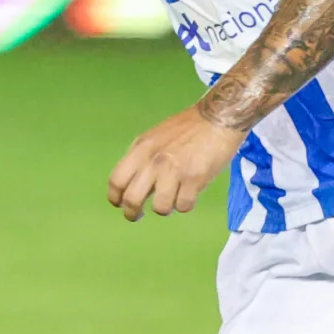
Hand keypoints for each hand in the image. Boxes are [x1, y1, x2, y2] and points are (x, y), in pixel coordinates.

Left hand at [107, 103, 246, 221]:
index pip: (116, 180)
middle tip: (138, 216)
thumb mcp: (155, 137)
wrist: (217, 118)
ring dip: (165, 208)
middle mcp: (154, 161)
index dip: (115, 197)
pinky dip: (186, 204)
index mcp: (141, 148)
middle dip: (132, 213)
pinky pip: (184, 206)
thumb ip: (143, 158)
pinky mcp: (195, 179)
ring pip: (160, 207)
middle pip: (132, 199)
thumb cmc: (188, 127)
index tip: (119, 205)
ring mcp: (174, 171)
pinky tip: (190, 193)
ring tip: (172, 199)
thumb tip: (134, 184)